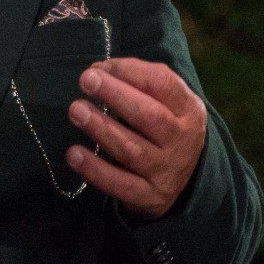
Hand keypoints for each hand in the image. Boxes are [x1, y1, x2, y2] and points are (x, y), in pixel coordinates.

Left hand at [65, 57, 207, 218]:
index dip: (130, 71)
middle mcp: (182, 141)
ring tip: (76, 110)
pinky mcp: (150, 196)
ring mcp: (167, 171)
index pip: (163, 85)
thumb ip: (136, 81)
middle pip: (150, 116)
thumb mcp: (164, 102)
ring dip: (101, 129)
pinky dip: (96, 170)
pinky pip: (121, 184)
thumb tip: (97, 71)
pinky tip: (74, 154)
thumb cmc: (162, 127)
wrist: (183, 178)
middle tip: (86, 81)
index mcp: (189, 110)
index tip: (99, 67)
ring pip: (132, 150)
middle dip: (116, 96)